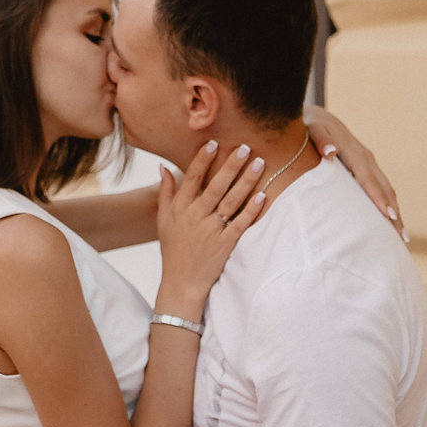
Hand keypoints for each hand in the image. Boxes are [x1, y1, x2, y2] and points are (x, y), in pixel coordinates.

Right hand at [155, 141, 265, 312]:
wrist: (181, 284)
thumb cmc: (173, 249)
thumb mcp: (163, 220)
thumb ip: (165, 192)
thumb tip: (163, 167)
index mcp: (180, 209)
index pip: (191, 179)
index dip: (202, 160)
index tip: (213, 143)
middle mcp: (195, 217)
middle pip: (215, 186)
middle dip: (231, 165)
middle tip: (245, 147)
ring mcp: (211, 231)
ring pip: (231, 201)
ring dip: (246, 181)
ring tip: (259, 163)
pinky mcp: (226, 245)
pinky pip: (241, 224)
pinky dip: (252, 210)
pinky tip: (263, 195)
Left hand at [303, 105, 407, 241]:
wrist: (318, 118)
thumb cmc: (311, 127)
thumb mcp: (313, 130)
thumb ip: (321, 140)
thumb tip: (330, 152)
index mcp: (355, 153)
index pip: (369, 180)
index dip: (378, 198)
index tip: (388, 217)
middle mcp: (366, 159)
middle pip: (385, 189)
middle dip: (395, 213)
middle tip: (402, 238)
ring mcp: (368, 163)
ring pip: (386, 189)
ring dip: (395, 211)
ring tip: (401, 236)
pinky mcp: (365, 168)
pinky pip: (380, 187)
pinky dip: (387, 204)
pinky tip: (389, 221)